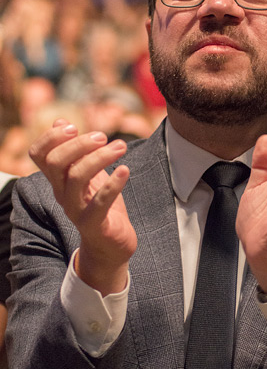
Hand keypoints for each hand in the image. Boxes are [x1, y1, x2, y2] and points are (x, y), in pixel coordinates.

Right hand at [30, 119, 136, 295]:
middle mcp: (62, 193)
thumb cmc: (100, 206)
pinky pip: (99, 203)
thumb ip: (75, 152)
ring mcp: (76, 210)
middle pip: (57, 163)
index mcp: (59, 180)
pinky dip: (112, 184)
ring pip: (76, 178)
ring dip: (99, 157)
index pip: (39, 155)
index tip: (73, 126)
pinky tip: (125, 170)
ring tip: (121, 147)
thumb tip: (60, 122)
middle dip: (79, 144)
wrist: (111, 246)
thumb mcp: (88, 175)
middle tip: (103, 136)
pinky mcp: (94, 224)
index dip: (50, 137)